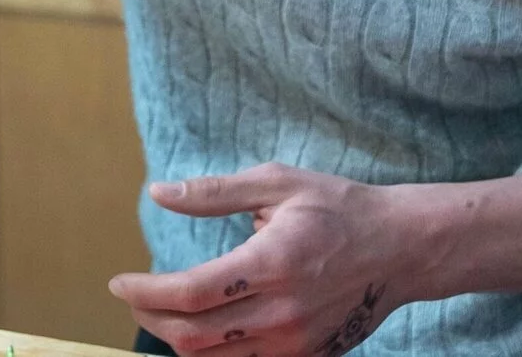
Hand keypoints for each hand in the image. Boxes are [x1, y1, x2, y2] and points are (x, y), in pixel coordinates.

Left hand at [110, 164, 417, 356]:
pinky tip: (198, 324)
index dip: (145, 292)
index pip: (191, 292)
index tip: (119, 281)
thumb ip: (216, 192)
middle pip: (193, 335)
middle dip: (150, 317)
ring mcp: (295, 342)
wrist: (402, 249)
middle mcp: (282, 312)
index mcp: (272, 263)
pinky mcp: (306, 356)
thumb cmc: (338, 208)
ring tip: (159, 308)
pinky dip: (210, 351)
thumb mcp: (278, 183)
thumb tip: (159, 192)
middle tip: (132, 295)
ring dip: (175, 338)